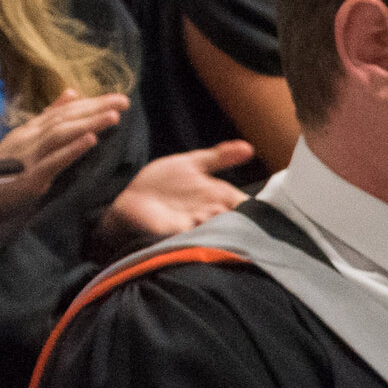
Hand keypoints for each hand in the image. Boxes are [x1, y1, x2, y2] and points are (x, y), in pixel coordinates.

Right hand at [0, 94, 126, 229]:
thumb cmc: (2, 172)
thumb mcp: (25, 141)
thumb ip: (49, 119)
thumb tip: (72, 93)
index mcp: (30, 131)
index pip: (64, 112)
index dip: (90, 103)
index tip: (117, 97)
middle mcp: (29, 138)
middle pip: (66, 118)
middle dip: (96, 108)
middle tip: (124, 100)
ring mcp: (29, 156)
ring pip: (61, 134)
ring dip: (87, 124)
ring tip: (113, 116)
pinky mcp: (30, 177)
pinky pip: (53, 160)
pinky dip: (72, 149)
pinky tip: (91, 140)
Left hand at [102, 139, 253, 241]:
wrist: (129, 198)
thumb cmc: (161, 183)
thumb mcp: (191, 164)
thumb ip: (219, 157)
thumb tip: (249, 147)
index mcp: (219, 199)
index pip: (245, 206)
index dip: (254, 208)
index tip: (258, 206)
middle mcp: (211, 216)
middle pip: (234, 223)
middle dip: (236, 220)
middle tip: (231, 210)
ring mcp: (194, 228)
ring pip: (215, 233)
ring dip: (216, 227)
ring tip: (213, 215)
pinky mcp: (174, 237)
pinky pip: (190, 240)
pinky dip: (195, 236)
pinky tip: (194, 226)